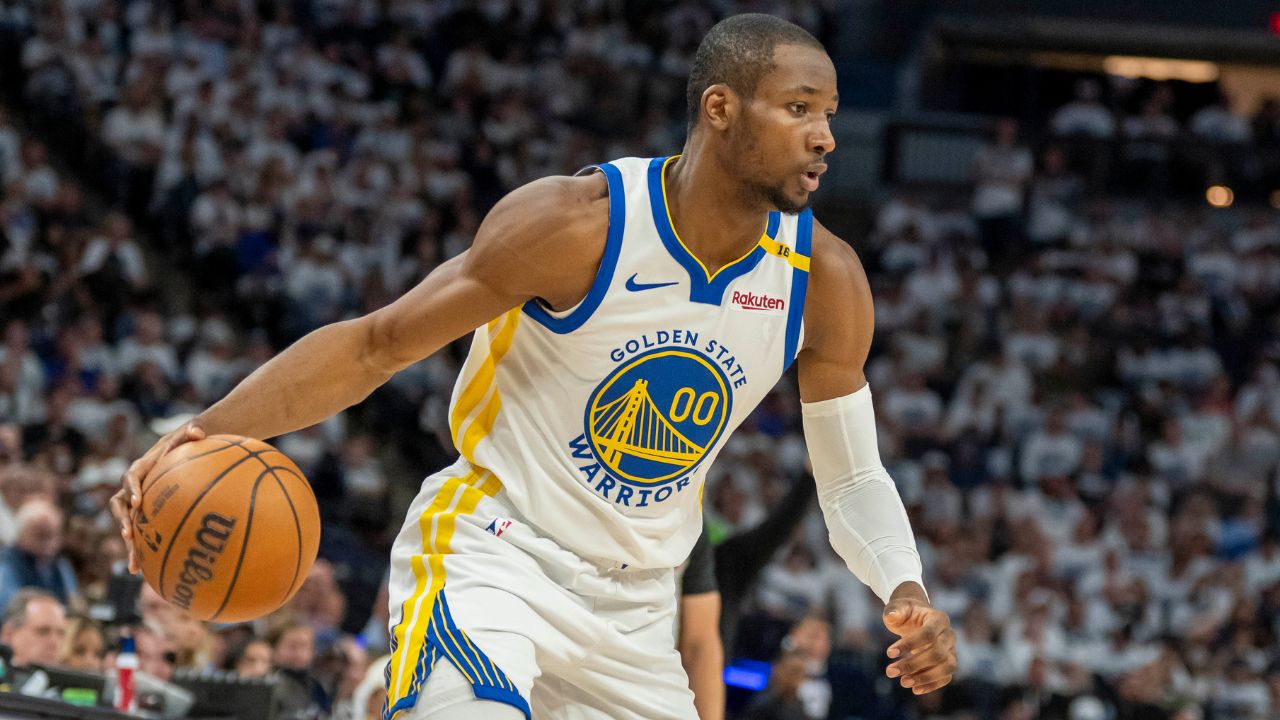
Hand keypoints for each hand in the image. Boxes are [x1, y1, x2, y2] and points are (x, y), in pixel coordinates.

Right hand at [109, 421, 205, 572]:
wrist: (181, 453)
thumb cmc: (185, 443)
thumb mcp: (189, 434)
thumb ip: (191, 432)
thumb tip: (198, 431)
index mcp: (141, 469)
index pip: (131, 478)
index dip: (132, 490)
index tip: (138, 502)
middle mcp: (133, 488)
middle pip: (121, 506)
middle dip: (123, 521)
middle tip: (129, 535)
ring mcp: (136, 504)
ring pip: (126, 525)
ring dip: (128, 544)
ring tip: (134, 565)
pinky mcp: (144, 516)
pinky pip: (139, 534)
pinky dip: (140, 551)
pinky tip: (144, 572)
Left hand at [882, 585, 956, 694]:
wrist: (916, 618)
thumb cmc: (906, 613)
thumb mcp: (897, 607)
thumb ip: (895, 610)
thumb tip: (891, 616)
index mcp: (939, 618)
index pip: (928, 634)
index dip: (909, 645)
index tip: (889, 653)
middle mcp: (949, 634)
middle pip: (937, 653)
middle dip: (913, 664)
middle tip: (890, 671)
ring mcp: (952, 650)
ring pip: (946, 667)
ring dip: (924, 677)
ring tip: (903, 682)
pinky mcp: (949, 662)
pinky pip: (946, 677)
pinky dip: (932, 685)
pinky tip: (915, 689)